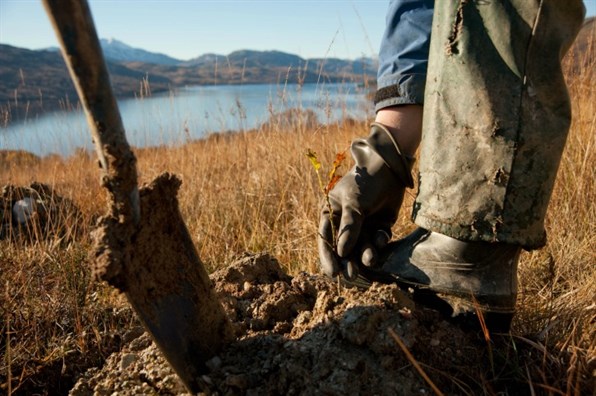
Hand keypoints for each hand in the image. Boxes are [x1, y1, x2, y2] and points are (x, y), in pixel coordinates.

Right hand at [318, 123, 413, 278]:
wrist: (390, 168)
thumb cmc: (364, 183)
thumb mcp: (354, 204)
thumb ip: (349, 228)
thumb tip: (341, 252)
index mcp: (331, 214)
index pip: (326, 239)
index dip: (328, 257)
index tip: (333, 273)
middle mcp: (346, 222)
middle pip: (345, 247)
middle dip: (348, 261)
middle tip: (351, 276)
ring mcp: (364, 225)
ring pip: (363, 246)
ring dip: (366, 254)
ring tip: (370, 259)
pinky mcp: (381, 225)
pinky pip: (379, 240)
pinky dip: (380, 241)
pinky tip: (382, 235)